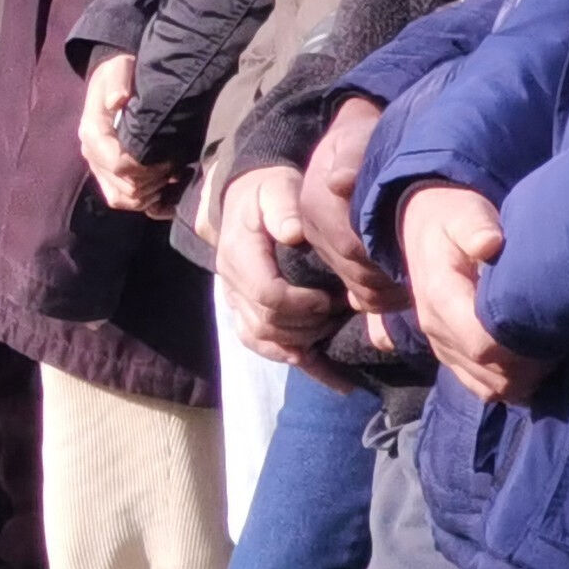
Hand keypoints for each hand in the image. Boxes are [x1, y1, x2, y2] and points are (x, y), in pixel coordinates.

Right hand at [78, 53, 180, 215]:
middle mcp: (92, 154)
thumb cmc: (119, 73)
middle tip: (175, 167)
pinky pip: (123, 200)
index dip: (145, 168)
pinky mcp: (108, 175)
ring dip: (150, 194)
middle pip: (123, 187)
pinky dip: (146, 203)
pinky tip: (167, 193)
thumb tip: (118, 100)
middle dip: (152, 182)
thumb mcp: (119, 68)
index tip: (168, 159)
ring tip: (170, 176)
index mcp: (92, 132)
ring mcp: (99, 167)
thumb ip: (118, 81)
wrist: (113, 80)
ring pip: (123, 199)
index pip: (118, 163)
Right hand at [218, 163, 351, 372]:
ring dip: (302, 341)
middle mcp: (231, 283)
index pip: (266, 296)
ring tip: (332, 328)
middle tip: (337, 309)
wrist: (246, 199)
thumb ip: (284, 207)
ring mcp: (236, 302)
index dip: (301, 304)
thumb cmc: (268, 193)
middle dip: (307, 324)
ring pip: (264, 340)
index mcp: (238, 255)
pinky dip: (299, 362)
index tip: (329, 297)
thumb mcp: (276, 188)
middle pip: (267, 325)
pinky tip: (337, 380)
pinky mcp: (246, 314)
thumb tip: (294, 233)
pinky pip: (263, 346)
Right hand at [298, 96, 407, 312]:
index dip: (384, 256)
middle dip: (391, 277)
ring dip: (391, 292)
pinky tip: (407, 289)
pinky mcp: (335, 260)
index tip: (421, 254)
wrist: (354, 144)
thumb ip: (350, 157)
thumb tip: (338, 183)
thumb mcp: (357, 138)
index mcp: (314, 203)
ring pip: (358, 288)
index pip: (349, 245)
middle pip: (354, 271)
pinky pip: (358, 294)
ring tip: (423, 283)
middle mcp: (313, 230)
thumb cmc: (362, 139)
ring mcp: (323, 248)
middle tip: (430, 275)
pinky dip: (384, 299)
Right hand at [401, 185, 543, 405]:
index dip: (521, 347)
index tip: (551, 329)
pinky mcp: (449, 354)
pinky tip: (531, 362)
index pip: (482, 343)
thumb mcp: (463, 212)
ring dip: (523, 378)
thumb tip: (490, 242)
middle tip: (561, 339)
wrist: (422, 228)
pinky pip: (480, 386)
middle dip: (531, 365)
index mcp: (440, 296)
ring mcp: (441, 345)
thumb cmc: (453, 218)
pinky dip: (509, 383)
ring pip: (488, 386)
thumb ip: (475, 226)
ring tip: (549, 350)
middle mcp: (436, 328)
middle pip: (490, 372)